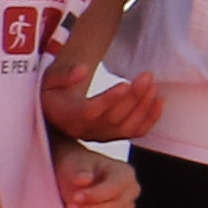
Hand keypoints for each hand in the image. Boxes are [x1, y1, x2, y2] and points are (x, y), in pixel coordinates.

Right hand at [43, 68, 160, 145]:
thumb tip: (82, 71)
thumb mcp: (48, 80)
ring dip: (144, 107)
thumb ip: (63, 76)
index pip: (90, 111)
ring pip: (127, 127)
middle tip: (146, 77)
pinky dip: (150, 119)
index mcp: (68, 116)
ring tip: (153, 86)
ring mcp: (101, 136)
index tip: (125, 83)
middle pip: (113, 118)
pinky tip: (159, 101)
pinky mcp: (114, 136)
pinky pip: (135, 132)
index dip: (109, 99)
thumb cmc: (53, 92)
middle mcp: (85, 130)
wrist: (56, 112)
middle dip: (133, 97)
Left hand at [53, 142, 136, 207]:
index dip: (95, 196)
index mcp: (125, 174)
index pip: (115, 189)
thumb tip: (84, 179)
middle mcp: (130, 193)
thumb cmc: (76, 167)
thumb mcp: (74, 164)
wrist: (71, 178)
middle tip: (70, 207)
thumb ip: (80, 171)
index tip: (75, 197)